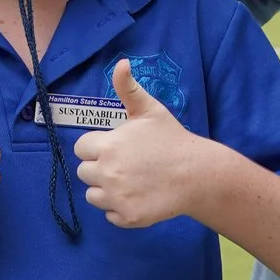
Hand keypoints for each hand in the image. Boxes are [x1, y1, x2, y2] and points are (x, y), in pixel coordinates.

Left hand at [73, 60, 216, 227]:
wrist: (197, 174)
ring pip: (93, 195)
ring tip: (130, 180)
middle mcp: (107, 173)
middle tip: (125, 164)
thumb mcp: (149, 110)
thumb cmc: (172, 139)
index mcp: (106, 146)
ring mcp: (116, 198)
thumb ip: (128, 88)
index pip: (81, 148)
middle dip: (99, 167)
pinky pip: (109, 214)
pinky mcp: (127, 217)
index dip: (97, 146)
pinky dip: (120, 208)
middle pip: (84, 172)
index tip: (116, 147)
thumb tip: (121, 62)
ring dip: (106, 189)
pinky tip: (138, 196)